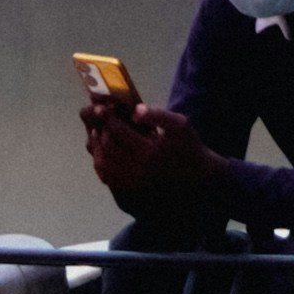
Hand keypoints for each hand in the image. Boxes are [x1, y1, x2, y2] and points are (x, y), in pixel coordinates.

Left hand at [85, 98, 200, 204]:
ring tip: (99, 133)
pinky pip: (107, 177)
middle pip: (108, 146)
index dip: (109, 116)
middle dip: (101, 129)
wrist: (196, 172)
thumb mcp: (179, 124)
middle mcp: (138, 168)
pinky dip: (100, 164)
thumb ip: (157, 115)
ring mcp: (133, 180)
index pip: (118, 130)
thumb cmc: (188, 145)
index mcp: (149, 150)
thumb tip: (135, 111)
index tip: (105, 107)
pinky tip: (102, 152)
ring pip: (103, 164)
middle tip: (101, 119)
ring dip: (97, 146)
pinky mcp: (131, 186)